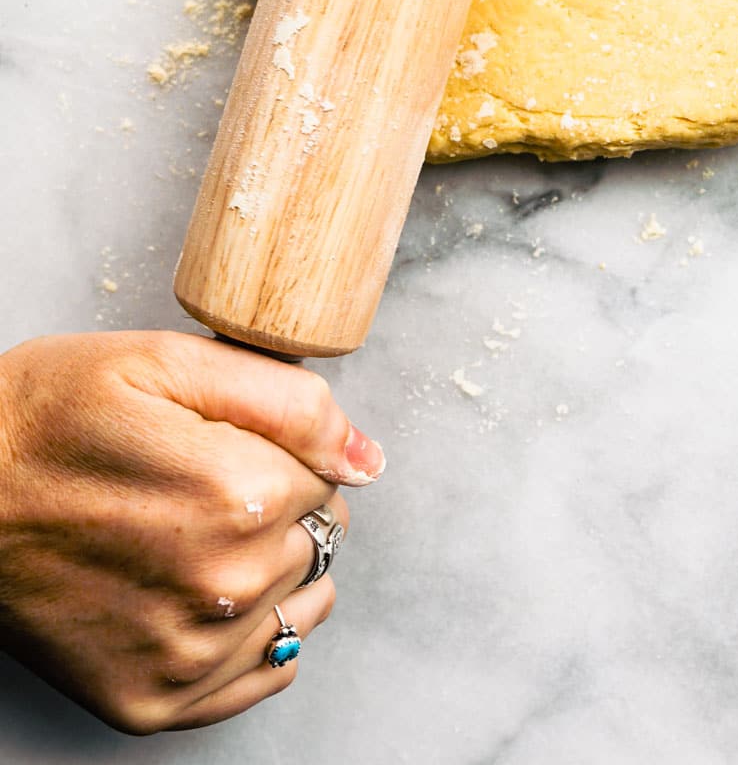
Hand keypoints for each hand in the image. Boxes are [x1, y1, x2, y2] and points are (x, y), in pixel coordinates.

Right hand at [0, 331, 383, 732]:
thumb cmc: (44, 419)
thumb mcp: (163, 362)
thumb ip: (288, 400)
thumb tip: (364, 454)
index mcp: (238, 493)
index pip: (329, 472)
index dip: (281, 449)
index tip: (223, 443)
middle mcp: (224, 586)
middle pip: (320, 538)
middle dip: (281, 506)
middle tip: (199, 485)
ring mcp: (189, 655)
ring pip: (304, 603)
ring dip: (273, 569)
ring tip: (196, 536)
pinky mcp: (155, 703)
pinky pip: (265, 671)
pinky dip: (250, 633)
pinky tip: (198, 591)